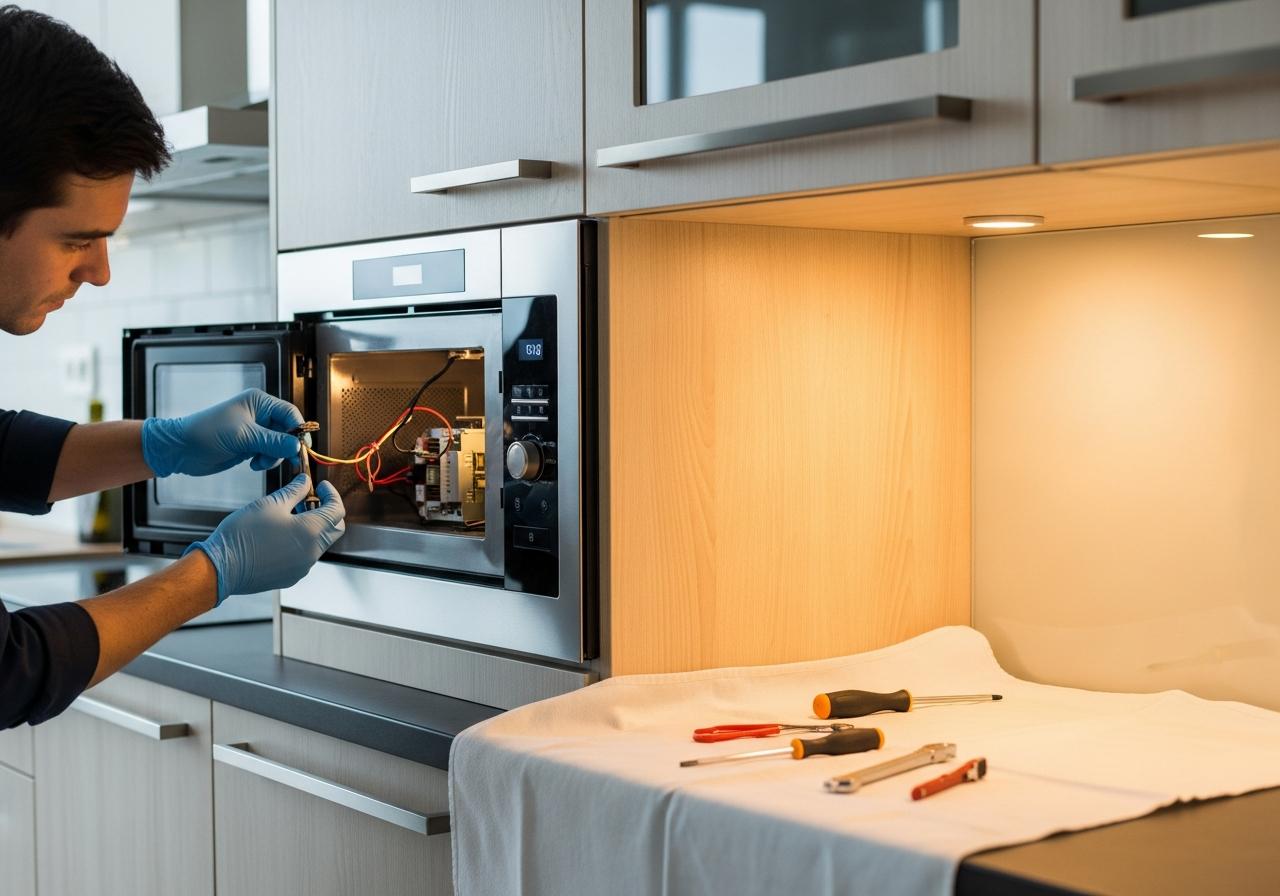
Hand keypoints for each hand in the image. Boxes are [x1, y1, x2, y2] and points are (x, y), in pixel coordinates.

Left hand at [141, 389, 303, 477]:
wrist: (181, 450)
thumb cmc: (205, 435)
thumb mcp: (243, 437)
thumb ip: (273, 441)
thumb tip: (297, 446)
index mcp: (259, 402)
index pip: (290, 414)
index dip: (298, 431)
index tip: (300, 448)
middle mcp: (260, 414)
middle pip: (288, 430)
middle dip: (285, 447)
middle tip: (285, 460)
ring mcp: (255, 430)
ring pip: (280, 444)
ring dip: (274, 456)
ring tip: (258, 461)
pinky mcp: (250, 444)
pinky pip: (270, 453)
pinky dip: (266, 460)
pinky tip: (253, 463)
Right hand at [184, 475, 345, 604]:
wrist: (223, 567)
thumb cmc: (245, 534)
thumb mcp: (271, 504)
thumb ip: (294, 491)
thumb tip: (305, 481)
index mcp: (312, 532)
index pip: (338, 510)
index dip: (331, 495)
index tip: (321, 487)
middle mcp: (313, 552)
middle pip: (334, 528)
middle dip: (327, 511)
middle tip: (309, 499)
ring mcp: (303, 567)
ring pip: (320, 543)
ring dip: (314, 527)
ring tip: (292, 514)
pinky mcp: (291, 576)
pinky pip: (305, 556)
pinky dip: (302, 542)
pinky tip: (283, 533)